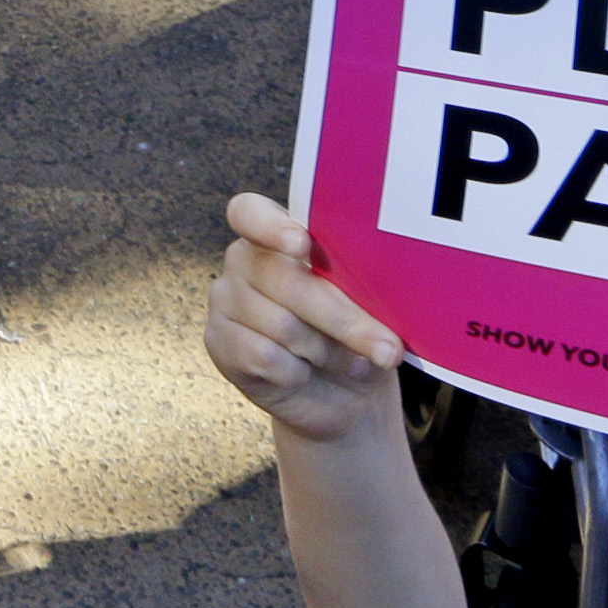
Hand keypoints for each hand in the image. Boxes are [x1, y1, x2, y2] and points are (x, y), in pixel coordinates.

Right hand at [208, 194, 408, 438]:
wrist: (343, 393)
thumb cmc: (357, 335)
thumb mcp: (368, 305)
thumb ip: (361, 284)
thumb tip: (378, 286)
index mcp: (277, 234)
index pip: (251, 214)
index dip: (272, 227)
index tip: (302, 246)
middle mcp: (243, 260)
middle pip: (287, 282)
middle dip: (343, 319)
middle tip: (387, 349)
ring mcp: (226, 300)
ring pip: (282, 325)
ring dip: (327, 352)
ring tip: (350, 361)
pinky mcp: (220, 343)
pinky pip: (264, 357)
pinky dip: (298, 373)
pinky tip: (307, 372)